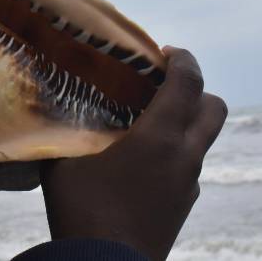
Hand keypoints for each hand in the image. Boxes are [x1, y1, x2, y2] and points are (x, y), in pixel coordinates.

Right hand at [39, 46, 226, 260]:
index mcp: (161, 137)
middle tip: (161, 85)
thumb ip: (64, 129)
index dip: (182, 59)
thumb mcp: (62, 162)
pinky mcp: (183, 206)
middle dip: (195, 88)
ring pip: (201, 139)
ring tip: (142, 124)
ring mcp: (189, 184)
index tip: (163, 51)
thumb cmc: (82, 210)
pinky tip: (139, 161)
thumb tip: (47, 103)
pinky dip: (174, 151)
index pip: (189, 81)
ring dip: (183, 122)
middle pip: (214, 107)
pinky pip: (188, 166)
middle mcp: (185, 157)